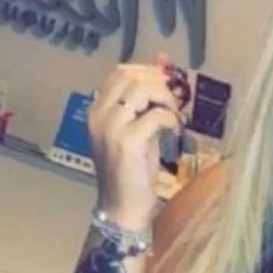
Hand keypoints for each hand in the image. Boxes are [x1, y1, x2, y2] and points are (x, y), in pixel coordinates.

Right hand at [88, 52, 186, 230]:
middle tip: (173, 103)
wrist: (121, 205)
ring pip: (142, 89)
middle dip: (159, 83)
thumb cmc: (131, 168)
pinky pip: (156, 115)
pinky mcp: (127, 141)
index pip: (120, 72)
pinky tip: (174, 132)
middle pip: (131, 76)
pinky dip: (171, 119)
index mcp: (97, 109)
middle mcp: (99, 114)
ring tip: (174, 116)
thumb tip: (163, 66)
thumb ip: (146, 103)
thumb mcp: (137, 128)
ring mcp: (111, 127)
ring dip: (165, 98)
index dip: (148, 71)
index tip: (166, 84)